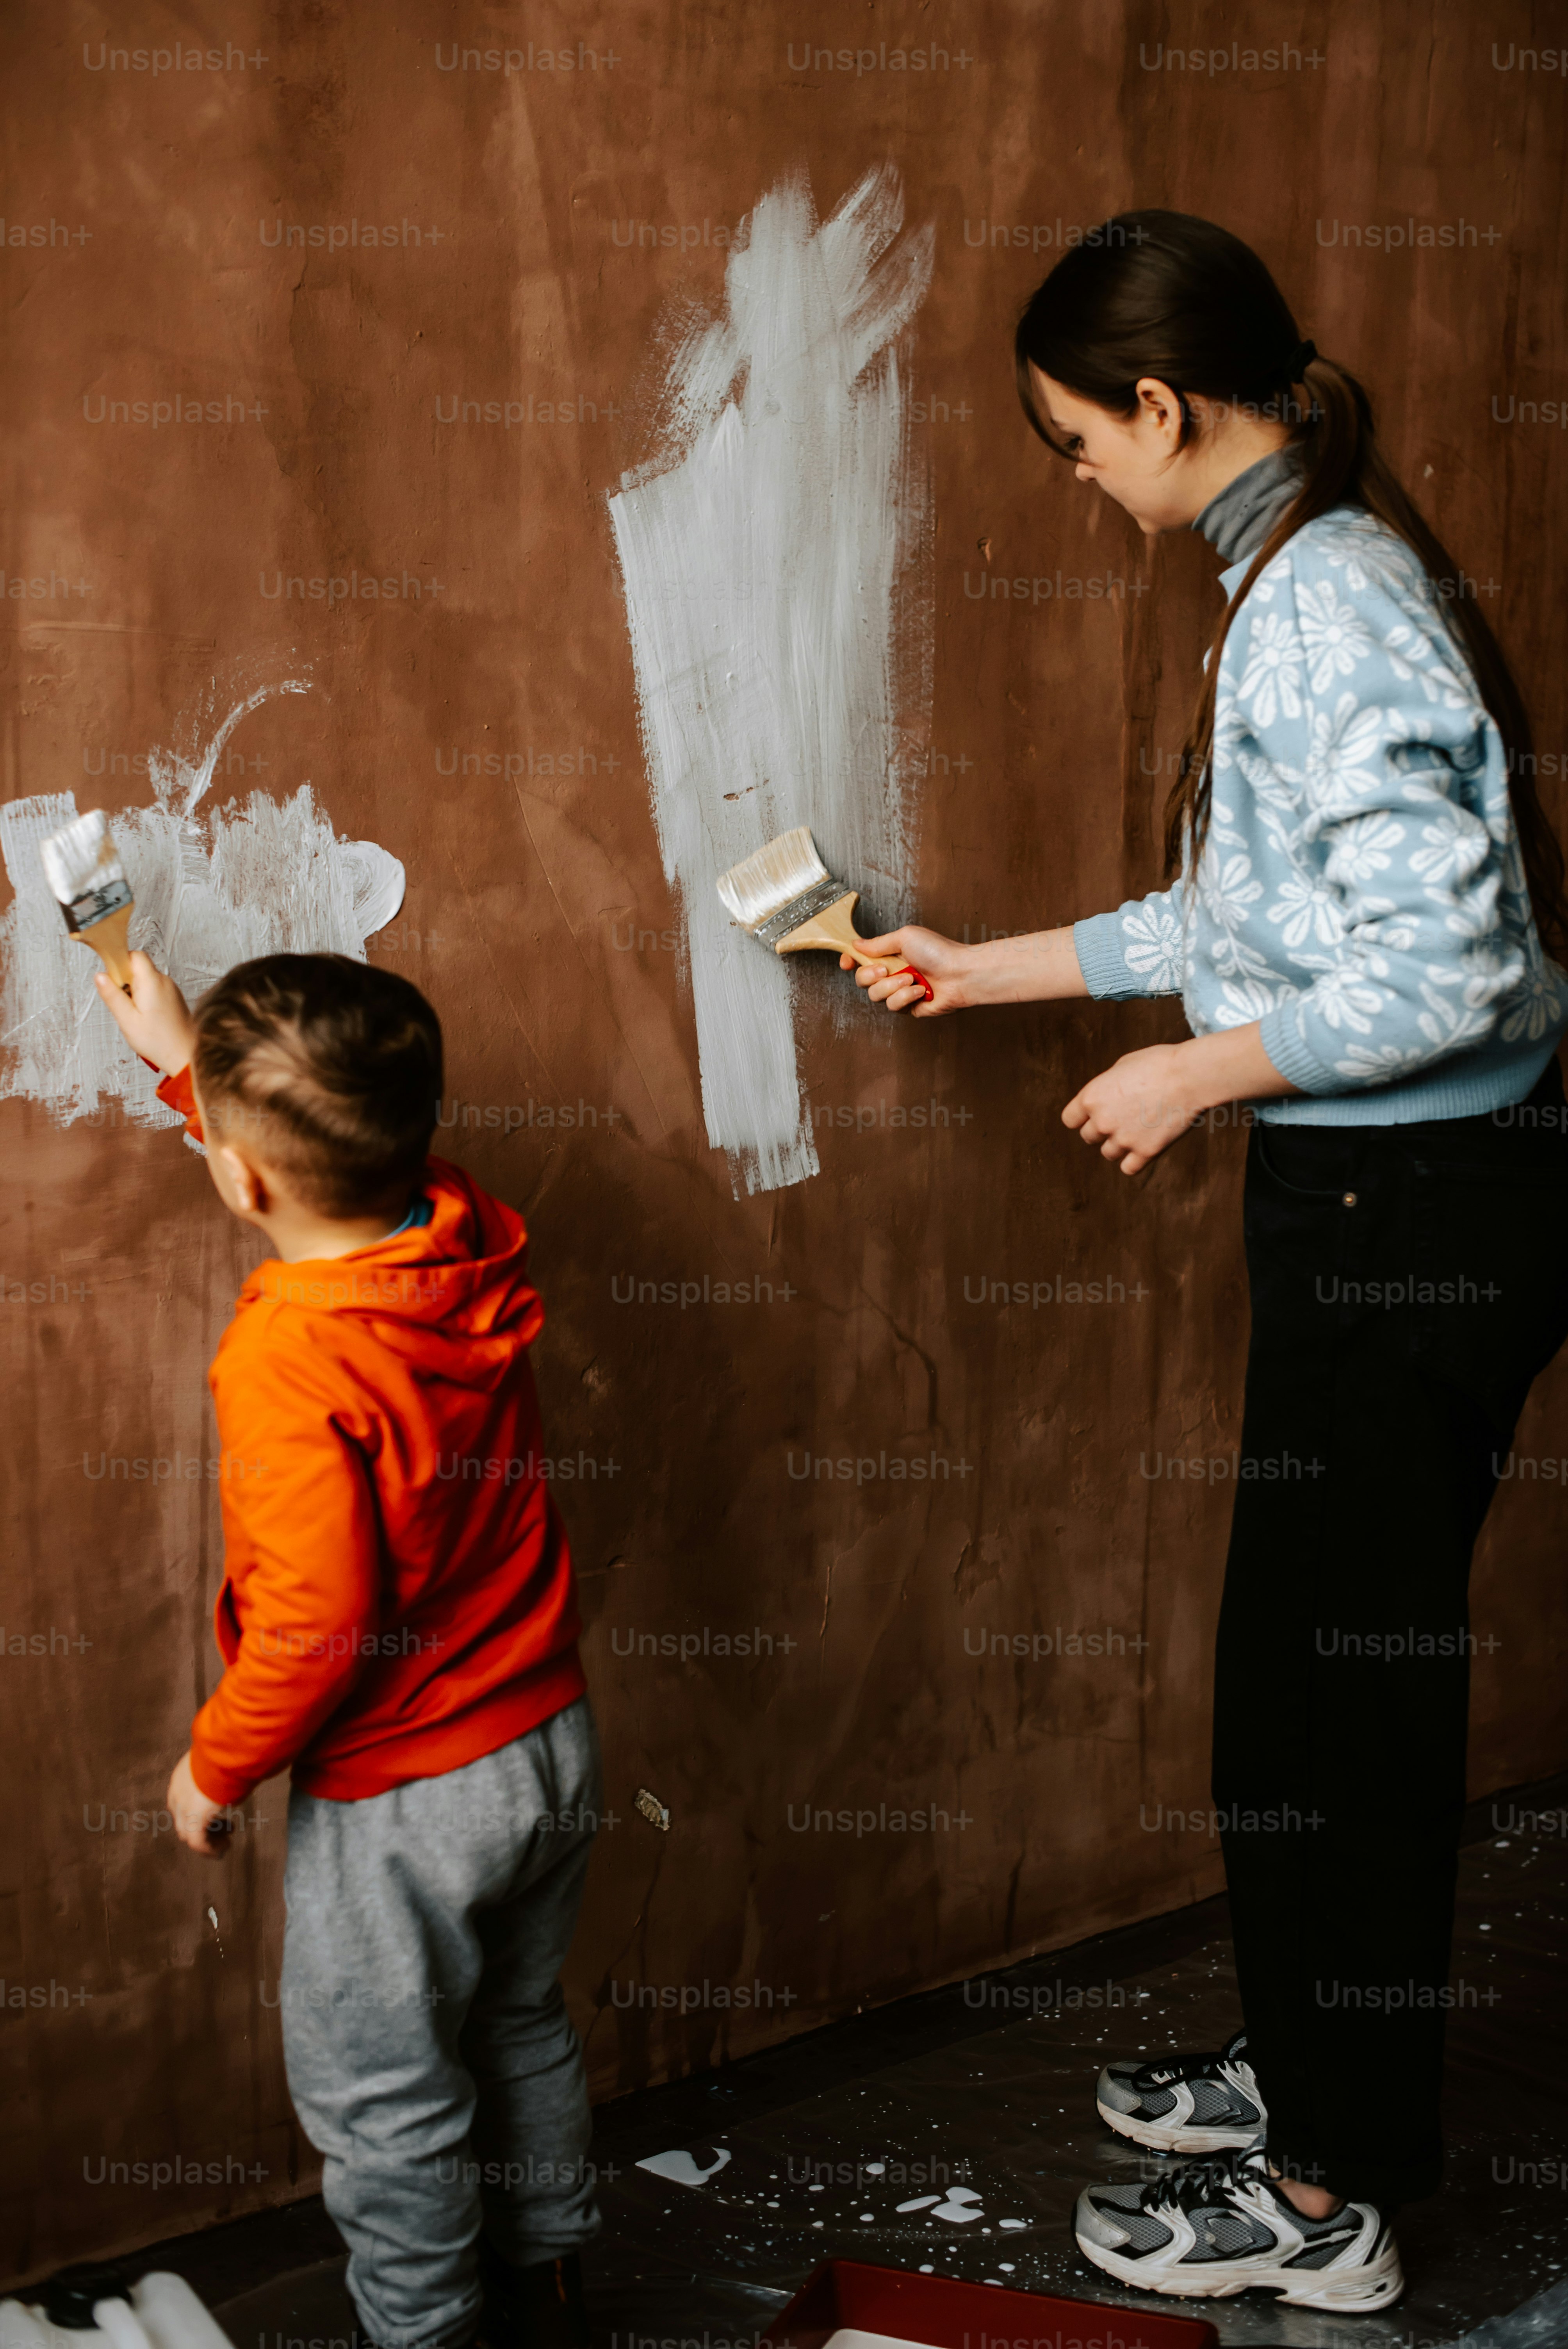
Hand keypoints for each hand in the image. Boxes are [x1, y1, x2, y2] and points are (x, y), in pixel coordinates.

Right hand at [95, 951, 195, 1075]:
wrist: (186, 1056)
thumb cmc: (158, 1041)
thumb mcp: (127, 1019)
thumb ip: (112, 995)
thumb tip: (100, 976)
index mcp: (152, 981)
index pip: (135, 955)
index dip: (120, 963)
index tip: (114, 981)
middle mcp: (164, 981)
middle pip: (139, 967)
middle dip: (126, 980)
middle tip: (124, 1003)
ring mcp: (171, 989)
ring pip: (146, 980)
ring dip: (135, 991)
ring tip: (136, 1014)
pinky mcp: (174, 999)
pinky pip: (154, 990)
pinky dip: (146, 999)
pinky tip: (146, 1017)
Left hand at [168, 1750, 231, 1857]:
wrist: (227, 1752)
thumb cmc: (230, 1750)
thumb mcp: (221, 1760)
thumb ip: (221, 1771)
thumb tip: (237, 1770)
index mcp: (182, 1776)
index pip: (182, 1800)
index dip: (198, 1810)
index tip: (217, 1812)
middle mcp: (177, 1792)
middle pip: (183, 1819)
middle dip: (204, 1825)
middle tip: (226, 1827)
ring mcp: (183, 1808)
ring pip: (188, 1833)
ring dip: (207, 1838)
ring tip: (225, 1842)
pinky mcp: (193, 1821)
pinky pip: (198, 1842)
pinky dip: (210, 1849)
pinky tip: (222, 1850)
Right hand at [840, 927, 970, 1016]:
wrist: (960, 974)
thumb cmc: (938, 952)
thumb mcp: (905, 937)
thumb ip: (878, 943)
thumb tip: (857, 944)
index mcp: (891, 954)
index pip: (861, 959)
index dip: (850, 960)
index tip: (846, 961)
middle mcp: (892, 973)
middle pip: (862, 980)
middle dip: (870, 975)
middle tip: (886, 969)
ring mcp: (899, 991)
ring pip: (875, 995)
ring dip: (892, 986)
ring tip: (911, 978)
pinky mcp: (908, 1008)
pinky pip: (892, 1006)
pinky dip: (905, 997)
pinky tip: (921, 990)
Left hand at [1062, 1044, 1202, 1174]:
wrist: (1189, 1076)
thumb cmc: (1158, 1064)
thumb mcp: (1121, 1067)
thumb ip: (1105, 1088)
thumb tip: (1102, 1102)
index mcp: (1091, 1097)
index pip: (1070, 1120)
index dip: (1082, 1117)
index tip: (1095, 1114)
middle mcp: (1102, 1121)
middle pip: (1089, 1137)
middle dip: (1103, 1129)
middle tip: (1123, 1117)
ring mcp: (1123, 1138)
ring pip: (1109, 1153)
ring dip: (1119, 1145)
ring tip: (1138, 1129)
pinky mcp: (1146, 1151)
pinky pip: (1129, 1168)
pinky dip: (1134, 1161)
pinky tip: (1144, 1148)